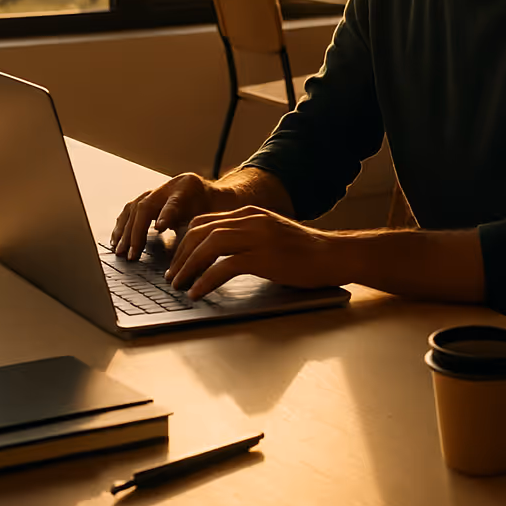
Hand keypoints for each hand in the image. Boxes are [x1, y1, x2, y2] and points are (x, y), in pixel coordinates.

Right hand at [110, 172, 214, 259]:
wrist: (210, 194)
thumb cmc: (211, 209)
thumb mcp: (209, 217)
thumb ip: (198, 228)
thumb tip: (186, 252)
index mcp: (187, 189)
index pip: (173, 202)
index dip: (166, 214)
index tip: (160, 227)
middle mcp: (168, 187)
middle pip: (145, 207)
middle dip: (136, 232)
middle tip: (131, 254)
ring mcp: (156, 191)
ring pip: (133, 208)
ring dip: (124, 231)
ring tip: (120, 250)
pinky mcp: (148, 198)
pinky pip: (130, 210)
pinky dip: (122, 226)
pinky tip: (116, 240)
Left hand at [165, 207, 336, 298]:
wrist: (334, 255)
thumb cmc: (304, 252)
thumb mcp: (270, 235)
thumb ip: (247, 237)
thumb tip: (219, 255)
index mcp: (249, 213)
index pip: (204, 221)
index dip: (185, 241)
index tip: (177, 260)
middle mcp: (250, 220)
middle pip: (201, 232)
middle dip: (181, 255)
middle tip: (172, 276)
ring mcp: (257, 237)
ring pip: (209, 246)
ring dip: (188, 267)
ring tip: (179, 286)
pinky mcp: (264, 257)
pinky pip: (225, 266)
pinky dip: (206, 280)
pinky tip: (198, 292)